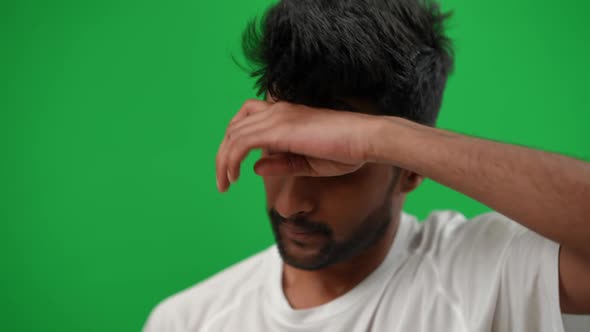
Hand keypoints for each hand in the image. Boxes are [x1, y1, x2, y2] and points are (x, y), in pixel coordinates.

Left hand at [215, 99, 381, 191]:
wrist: (367, 139)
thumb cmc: (346, 151)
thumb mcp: (306, 163)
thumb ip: (281, 163)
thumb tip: (255, 167)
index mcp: (285, 114)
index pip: (247, 120)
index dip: (234, 143)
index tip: (233, 169)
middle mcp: (277, 111)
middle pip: (235, 127)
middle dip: (223, 154)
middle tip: (222, 181)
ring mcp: (277, 117)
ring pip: (234, 134)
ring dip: (223, 160)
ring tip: (224, 184)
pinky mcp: (279, 129)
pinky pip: (241, 142)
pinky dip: (230, 160)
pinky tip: (232, 178)